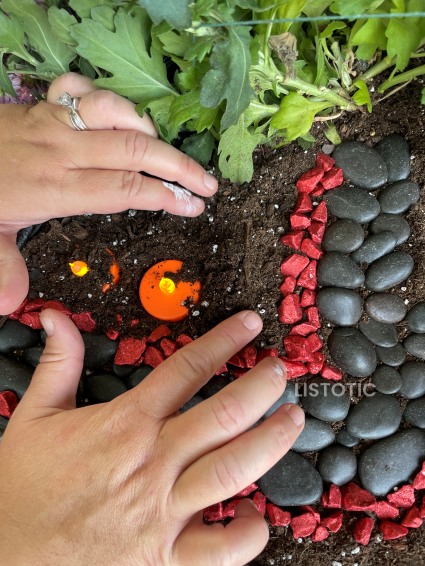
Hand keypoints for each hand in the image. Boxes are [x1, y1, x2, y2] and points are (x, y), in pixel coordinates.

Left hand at [0, 73, 217, 313]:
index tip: (193, 207)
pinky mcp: (47, 105)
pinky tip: (122, 118)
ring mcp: (56, 121)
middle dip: (179, 168)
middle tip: (206, 184)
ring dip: (151, 133)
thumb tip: (12, 304)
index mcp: (55, 187)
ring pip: (118, 114)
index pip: (126, 188)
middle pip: (136, 150)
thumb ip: (4, 269)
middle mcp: (63, 149)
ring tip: (170, 156)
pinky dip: (109, 100)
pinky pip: (85, 90)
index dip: (166, 197)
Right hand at [0, 309, 303, 565]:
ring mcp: (163, 511)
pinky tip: (255, 514)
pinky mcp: (166, 558)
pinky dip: (249, 531)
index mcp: (125, 423)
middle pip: (223, 413)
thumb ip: (58, 363)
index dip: (224, 340)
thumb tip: (56, 317)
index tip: (250, 325)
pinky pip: (223, 549)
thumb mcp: (35, 416)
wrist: (5, 557)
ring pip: (233, 469)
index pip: (186, 368)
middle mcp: (151, 461)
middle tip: (282, 371)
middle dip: (261, 386)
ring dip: (271, 441)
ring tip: (293, 420)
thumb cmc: (22, 490)